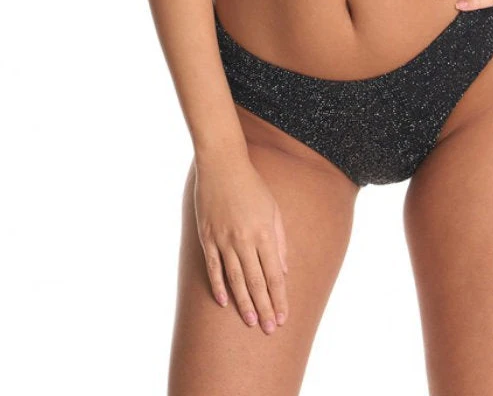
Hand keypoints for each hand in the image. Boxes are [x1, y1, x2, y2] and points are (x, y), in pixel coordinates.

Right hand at [193, 152, 289, 334]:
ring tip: (252, 322)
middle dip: (265, 308)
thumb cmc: (252, 185)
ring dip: (244, 303)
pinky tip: (225, 303)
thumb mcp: (273, 209)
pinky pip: (213, 268)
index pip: (274, 274)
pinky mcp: (207, 237)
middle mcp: (245, 240)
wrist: (222, 164)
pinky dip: (219, 286)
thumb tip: (282, 270)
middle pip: (257, 282)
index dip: (279, 298)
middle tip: (269, 329)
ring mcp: (224, 240)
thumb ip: (279, 240)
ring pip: (236, 280)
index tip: (283, 317)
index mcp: (264, 232)